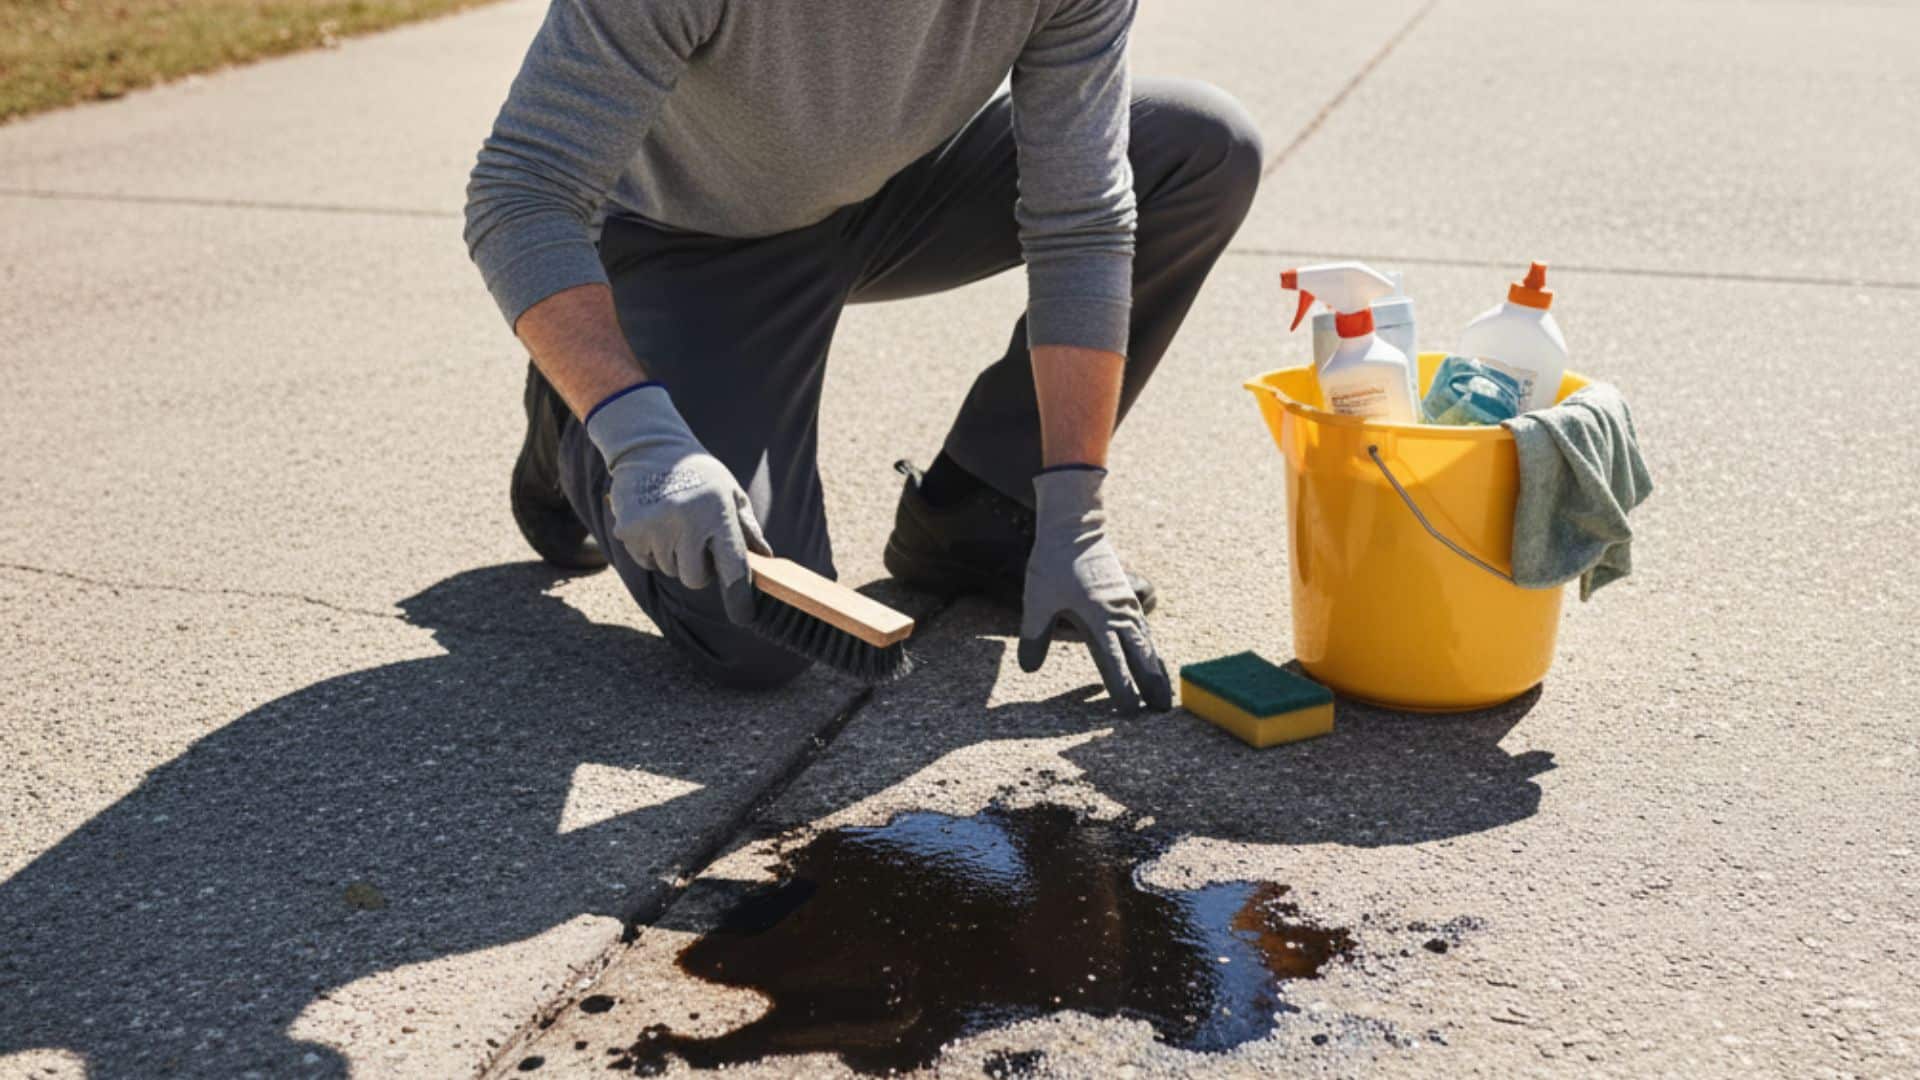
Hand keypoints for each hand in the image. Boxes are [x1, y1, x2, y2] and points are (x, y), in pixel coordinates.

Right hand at [586, 385, 769, 623]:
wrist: (651, 447)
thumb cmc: (700, 473)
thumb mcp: (730, 493)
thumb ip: (748, 529)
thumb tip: (766, 561)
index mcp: (717, 514)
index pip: (733, 568)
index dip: (739, 597)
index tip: (744, 616)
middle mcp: (686, 523)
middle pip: (695, 580)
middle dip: (699, 570)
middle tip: (697, 542)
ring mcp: (655, 528)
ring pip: (670, 570)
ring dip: (675, 556)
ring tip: (675, 522)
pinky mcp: (629, 531)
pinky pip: (646, 561)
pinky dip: (652, 550)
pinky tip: (656, 522)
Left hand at [1017, 468, 1172, 711]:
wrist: (1074, 526)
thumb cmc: (1053, 562)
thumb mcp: (1036, 599)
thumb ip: (1035, 635)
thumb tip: (1030, 669)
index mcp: (1098, 617)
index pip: (1114, 661)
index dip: (1121, 687)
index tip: (1129, 710)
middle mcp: (1118, 614)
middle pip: (1141, 655)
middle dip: (1152, 684)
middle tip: (1163, 711)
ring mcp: (1126, 605)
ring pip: (1146, 643)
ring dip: (1156, 668)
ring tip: (1165, 694)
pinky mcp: (1126, 598)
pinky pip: (1143, 629)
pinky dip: (1150, 648)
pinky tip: (1152, 659)